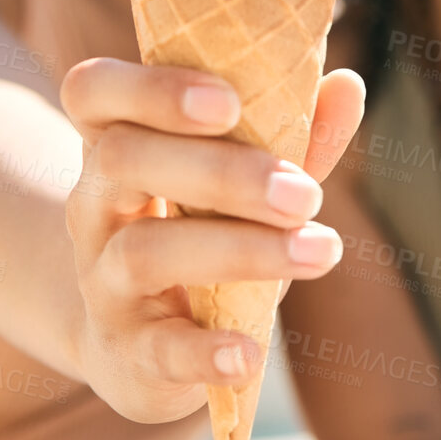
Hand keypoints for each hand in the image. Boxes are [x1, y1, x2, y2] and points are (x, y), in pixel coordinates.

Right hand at [59, 57, 364, 422]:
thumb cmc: (196, 236)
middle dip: (222, 171)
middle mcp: (93, 204)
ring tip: (320, 252)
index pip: (92, 91)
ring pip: (144, 252)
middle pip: (124, 160)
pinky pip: (155, 349)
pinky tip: (251, 353)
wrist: (132, 347)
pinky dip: (204, 352)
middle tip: (306, 194)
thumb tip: (348, 86)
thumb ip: (288, 137)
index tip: (228, 101)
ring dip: (241, 251)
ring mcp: (100, 281)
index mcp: (115, 142)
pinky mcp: (125, 353)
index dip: (150, 88)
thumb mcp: (236, 184)